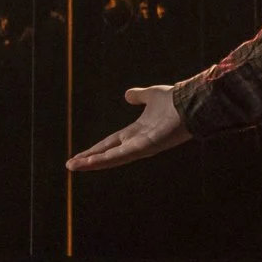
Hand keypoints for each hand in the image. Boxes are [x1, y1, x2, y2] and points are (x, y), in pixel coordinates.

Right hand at [66, 85, 188, 172]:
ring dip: (93, 163)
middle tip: (70, 166)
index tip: (80, 155)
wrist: (191, 102)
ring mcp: (142, 147)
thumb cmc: (175, 100)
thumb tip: (128, 95)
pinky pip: (122, 155)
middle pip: (108, 153)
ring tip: (74, 166)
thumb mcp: (151, 95)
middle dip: (89, 160)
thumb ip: (139, 96)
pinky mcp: (146, 147)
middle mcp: (138, 142)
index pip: (111, 143)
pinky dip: (105, 159)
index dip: (96, 149)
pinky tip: (91, 162)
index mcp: (137, 132)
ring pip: (112, 158)